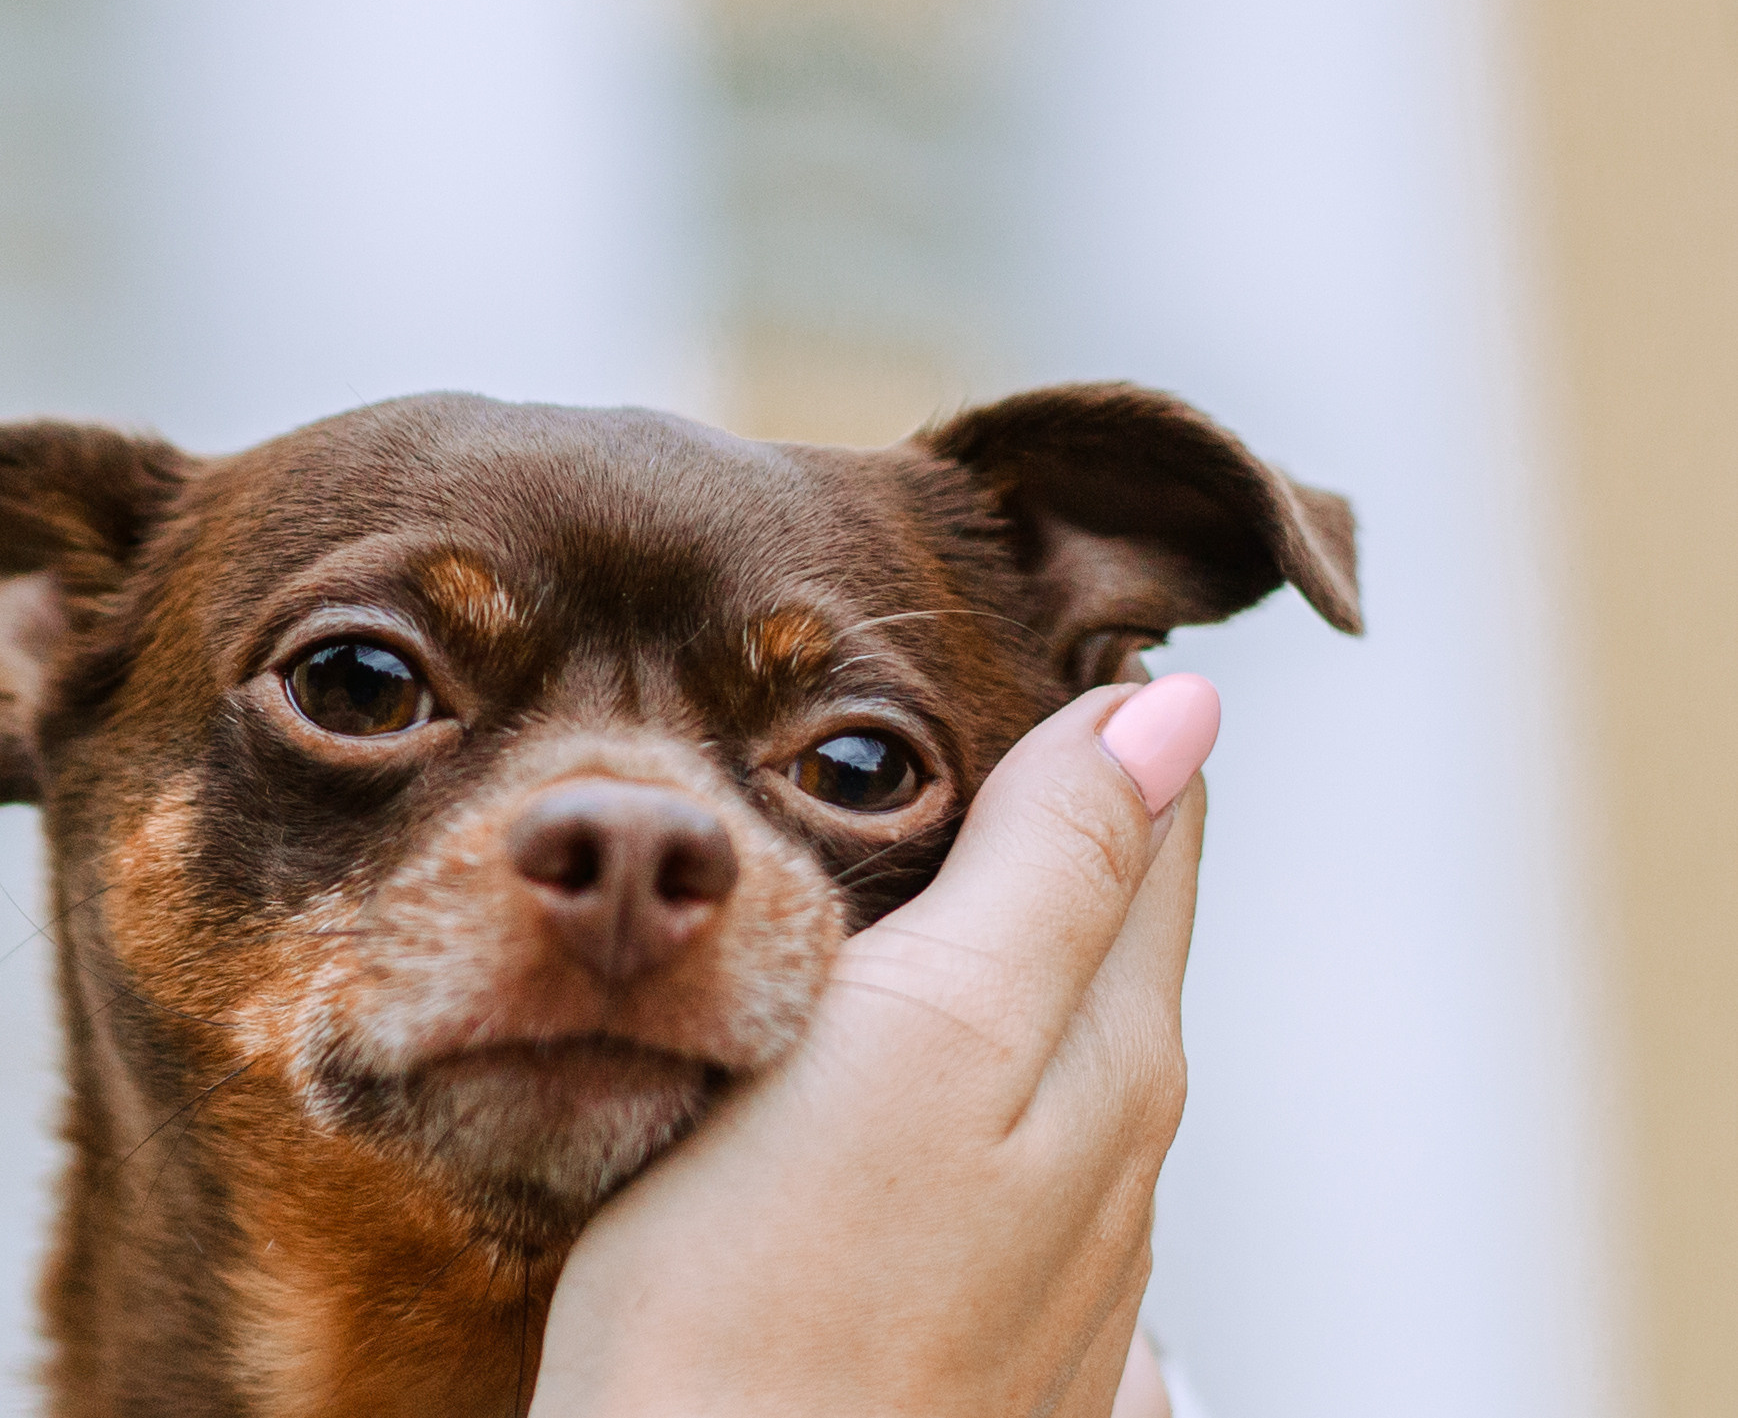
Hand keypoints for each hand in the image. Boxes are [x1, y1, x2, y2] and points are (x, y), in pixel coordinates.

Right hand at [531, 677, 1217, 1416]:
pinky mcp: (982, 1319)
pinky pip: (1006, 1141)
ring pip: (1064, 1039)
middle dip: (1074, 813)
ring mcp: (1057, 1252)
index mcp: (1106, 1053)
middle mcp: (1114, 1154)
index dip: (1112, 714)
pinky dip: (975, 1054)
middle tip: (986, 703)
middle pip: (1121, 931)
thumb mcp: (922, 1039)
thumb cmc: (770, 1297)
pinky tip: (907, 1057)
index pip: (1154, 827)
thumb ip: (1052, 874)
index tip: (1053, 623)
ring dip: (1021, 936)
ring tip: (938, 854)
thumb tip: (1173, 710)